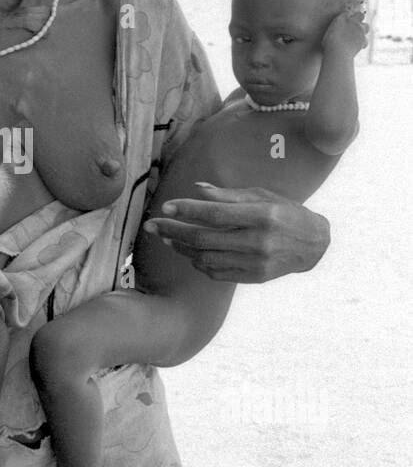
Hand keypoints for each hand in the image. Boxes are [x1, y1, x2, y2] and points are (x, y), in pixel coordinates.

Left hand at [142, 183, 329, 282]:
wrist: (314, 244)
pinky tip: (190, 253)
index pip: (215, 213)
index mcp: (261, 215)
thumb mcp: (262, 195)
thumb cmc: (285, 212)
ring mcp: (256, 262)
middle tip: (153, 226)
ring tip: (168, 239)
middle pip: (204, 238)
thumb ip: (229, 194)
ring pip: (206, 258)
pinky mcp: (254, 277)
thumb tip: (197, 188)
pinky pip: (216, 273)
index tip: (166, 206)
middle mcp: (258, 240)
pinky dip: (198, 263)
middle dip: (173, 231)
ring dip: (181, 249)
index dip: (187, 210)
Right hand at [321, 5, 367, 54]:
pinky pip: (366, 40)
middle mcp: (352, 21)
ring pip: (367, 26)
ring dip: (363, 30)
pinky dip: (362, 43)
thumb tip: (338, 31)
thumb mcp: (329, 34)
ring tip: (358, 36)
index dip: (348, 17)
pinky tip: (357, 46)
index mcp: (341, 18)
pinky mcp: (363, 39)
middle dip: (359, 19)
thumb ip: (336, 29)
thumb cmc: (329, 44)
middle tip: (355, 26)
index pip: (348, 13)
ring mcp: (359, 29)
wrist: (337, 52)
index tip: (346, 22)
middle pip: (361, 15)